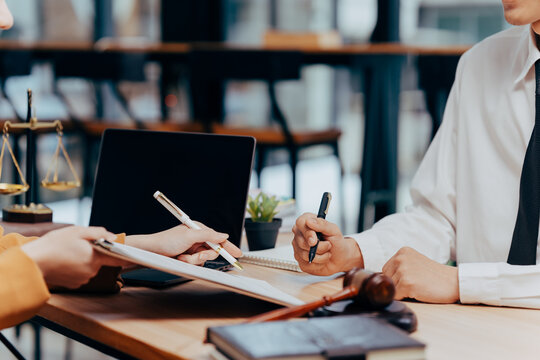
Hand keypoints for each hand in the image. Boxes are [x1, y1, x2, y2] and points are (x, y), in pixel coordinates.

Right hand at [22, 226, 127, 288]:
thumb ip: (99, 233)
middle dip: (93, 252)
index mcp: (95, 258)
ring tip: (68, 253)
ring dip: (83, 260)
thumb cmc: (53, 245)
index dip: (123, 254)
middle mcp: (91, 271)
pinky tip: (65, 261)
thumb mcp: (77, 231)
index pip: (117, 258)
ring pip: (90, 266)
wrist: (33, 262)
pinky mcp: (74, 284)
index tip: (126, 251)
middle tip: (78, 245)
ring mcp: (83, 279)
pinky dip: (76, 268)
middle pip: (100, 260)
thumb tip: (113, 237)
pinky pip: (81, 273)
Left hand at [125, 223, 242, 264]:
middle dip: (204, 255)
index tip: (238, 254)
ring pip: (203, 259)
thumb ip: (209, 235)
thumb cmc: (167, 240)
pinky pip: (195, 264)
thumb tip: (224, 235)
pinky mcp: (187, 258)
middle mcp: (197, 239)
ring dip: (193, 260)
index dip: (228, 246)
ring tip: (183, 257)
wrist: (151, 251)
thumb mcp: (190, 235)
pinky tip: (180, 259)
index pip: (218, 238)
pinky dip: (188, 263)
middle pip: (212, 251)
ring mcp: (192, 249)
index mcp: (199, 230)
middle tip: (196, 255)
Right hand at [292, 213, 362, 275]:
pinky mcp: (301, 262)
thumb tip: (309, 221)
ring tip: (327, 253)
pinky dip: (319, 264)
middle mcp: (300, 235)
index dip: (307, 233)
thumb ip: (322, 224)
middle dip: (319, 247)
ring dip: (321, 257)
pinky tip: (322, 260)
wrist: (341, 258)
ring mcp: (298, 249)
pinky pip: (307, 265)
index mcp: (307, 223)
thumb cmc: (336, 242)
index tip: (315, 240)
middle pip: (302, 242)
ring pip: (304, 255)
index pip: (300, 223)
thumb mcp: (334, 230)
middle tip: (328, 245)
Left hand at [382, 247, 458, 302]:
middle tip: (416, 284)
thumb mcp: (415, 263)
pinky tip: (418, 292)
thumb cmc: (436, 276)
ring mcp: (403, 270)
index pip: (386, 270)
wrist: (455, 282)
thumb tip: (379, 279)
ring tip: (418, 287)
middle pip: (386, 279)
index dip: (396, 279)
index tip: (412, 279)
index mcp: (402, 251)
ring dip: (402, 292)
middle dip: (397, 285)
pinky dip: (405, 298)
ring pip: (391, 288)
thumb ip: (399, 267)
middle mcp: (400, 258)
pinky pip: (396, 296)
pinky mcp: (407, 283)